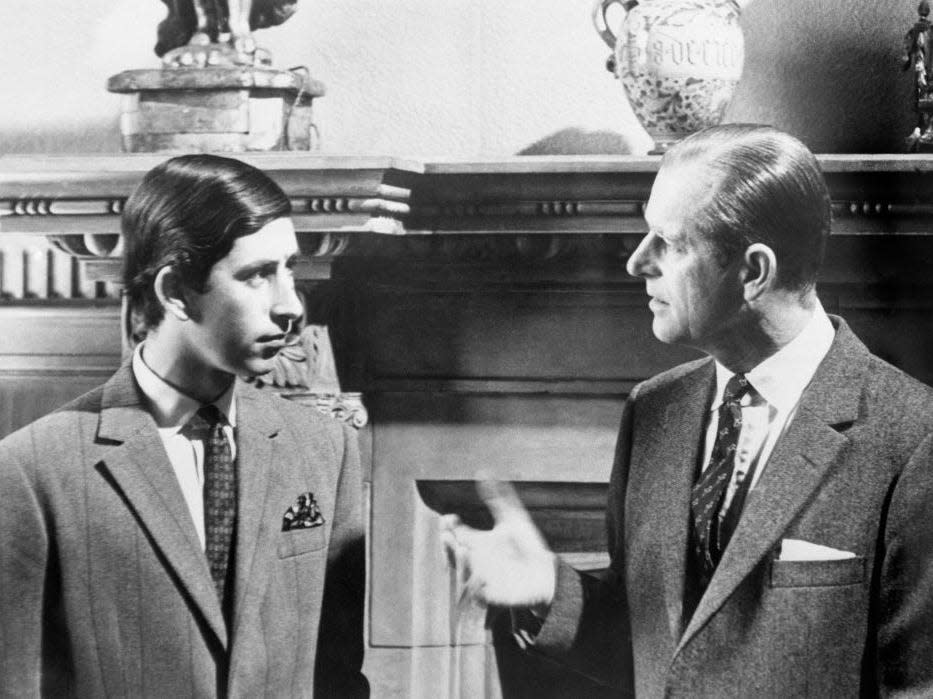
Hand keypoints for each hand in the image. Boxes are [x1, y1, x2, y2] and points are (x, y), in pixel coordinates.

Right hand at [440, 479, 556, 610]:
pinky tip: (478, 575)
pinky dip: (475, 586)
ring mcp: (481, 578)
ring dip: (459, 562)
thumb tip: (483, 471)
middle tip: (446, 533)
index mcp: (477, 542)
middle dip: (447, 545)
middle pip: (453, 554)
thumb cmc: (528, 545)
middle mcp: (475, 560)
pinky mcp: (490, 596)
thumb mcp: (514, 518)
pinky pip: (477, 594)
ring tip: (461, 547)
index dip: (450, 526)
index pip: (457, 533)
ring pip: (462, 573)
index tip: (450, 518)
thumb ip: (499, 497)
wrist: (546, 574)